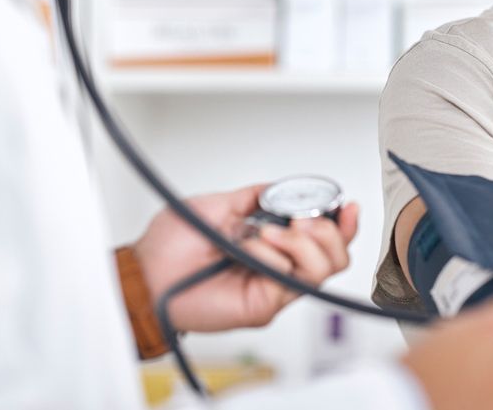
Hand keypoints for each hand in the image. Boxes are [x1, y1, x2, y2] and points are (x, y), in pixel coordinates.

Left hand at [133, 185, 359, 332]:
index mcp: (272, 241)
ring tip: (269, 233)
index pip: (323, 237)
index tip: (346, 206)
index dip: (343, 223)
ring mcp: (273, 286)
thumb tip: (281, 187)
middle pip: (335, 256)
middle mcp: (279, 264)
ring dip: (301, 242)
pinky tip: (251, 248)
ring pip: (322, 269)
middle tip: (302, 219)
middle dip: (328, 231)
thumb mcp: (217, 205)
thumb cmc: (170, 246)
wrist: (146, 274)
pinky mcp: (263, 304)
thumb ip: (252, 197)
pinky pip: (289, 280)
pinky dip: (273, 256)